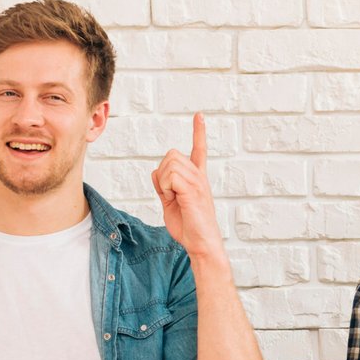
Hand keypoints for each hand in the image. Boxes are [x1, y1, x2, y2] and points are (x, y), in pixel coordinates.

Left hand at [154, 113, 222, 258]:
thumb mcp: (171, 203)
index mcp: (197, 178)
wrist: (201, 244)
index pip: (199, 150)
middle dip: (162, 173)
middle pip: (171, 155)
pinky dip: (165, 189)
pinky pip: (169, 176)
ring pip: (169, 164)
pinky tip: (173, 200)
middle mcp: (199, 176)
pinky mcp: (192, 190)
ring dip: (163, 183)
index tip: (199, 116)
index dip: (199, 132)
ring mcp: (197, 182)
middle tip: (169, 194)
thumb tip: (157, 173)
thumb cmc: (189, 227)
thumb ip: (165, 186)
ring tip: (173, 199)